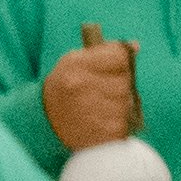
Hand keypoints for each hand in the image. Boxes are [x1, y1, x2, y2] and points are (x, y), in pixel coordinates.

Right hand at [44, 36, 140, 153]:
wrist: (45, 117)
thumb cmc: (66, 84)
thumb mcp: (77, 60)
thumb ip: (105, 51)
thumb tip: (135, 46)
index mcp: (76, 65)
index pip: (120, 57)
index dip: (122, 63)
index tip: (115, 68)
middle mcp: (81, 87)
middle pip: (124, 83)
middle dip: (120, 87)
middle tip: (107, 91)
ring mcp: (89, 112)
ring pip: (125, 106)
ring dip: (120, 107)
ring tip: (103, 107)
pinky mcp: (97, 134)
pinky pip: (122, 126)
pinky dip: (117, 125)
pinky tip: (102, 122)